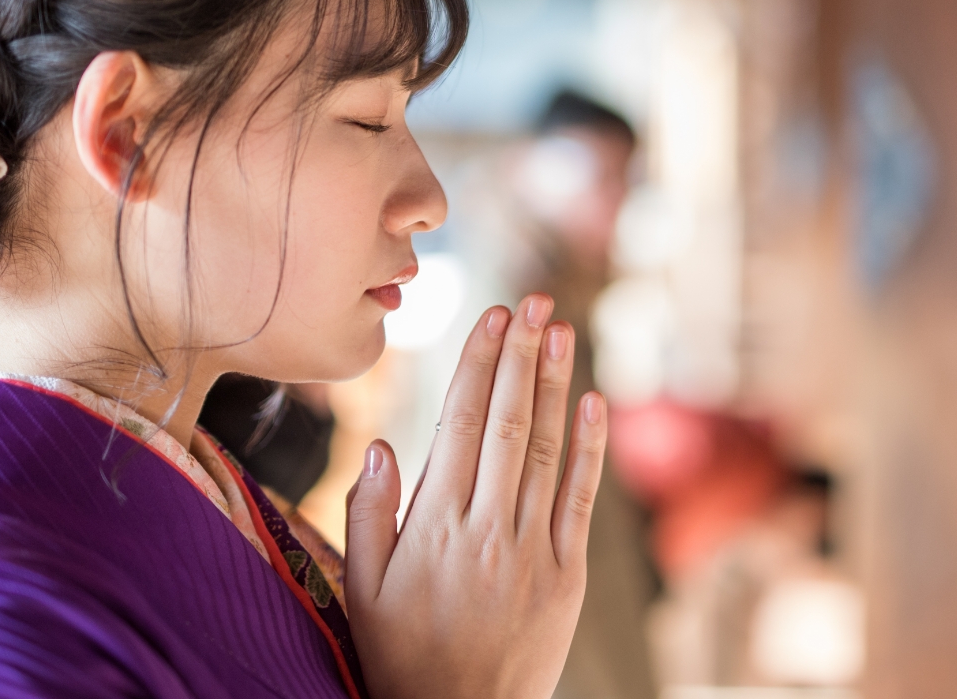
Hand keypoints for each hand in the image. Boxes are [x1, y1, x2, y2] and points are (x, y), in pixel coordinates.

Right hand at [344, 294, 606, 698]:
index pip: (460, 422)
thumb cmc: (402, 655)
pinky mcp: (568, 576)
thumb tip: (381, 443)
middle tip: (534, 301)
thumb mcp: (362, 590)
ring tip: (562, 330)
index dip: (478, 363)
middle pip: (508, 422)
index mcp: (433, 525)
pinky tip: (594, 401)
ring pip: (546, 450)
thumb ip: (368, 514)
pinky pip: (580, 499)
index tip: (492, 316)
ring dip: (555, 385)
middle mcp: (486, 528)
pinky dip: (589, 448)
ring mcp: (532, 550)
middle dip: (521, 355)